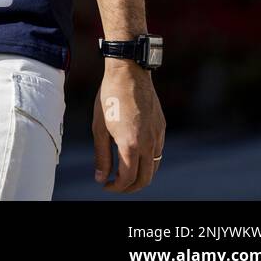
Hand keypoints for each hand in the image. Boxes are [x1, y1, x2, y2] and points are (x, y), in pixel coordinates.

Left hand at [92, 60, 165, 191]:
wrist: (129, 73)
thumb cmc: (109, 97)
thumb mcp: (99, 127)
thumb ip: (101, 155)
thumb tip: (101, 177)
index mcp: (131, 144)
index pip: (127, 178)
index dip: (116, 187)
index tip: (105, 185)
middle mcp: (148, 143)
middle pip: (145, 179)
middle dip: (130, 187)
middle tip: (115, 186)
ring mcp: (158, 135)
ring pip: (154, 167)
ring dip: (140, 175)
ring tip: (123, 172)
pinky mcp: (162, 127)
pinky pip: (157, 151)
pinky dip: (147, 160)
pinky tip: (134, 154)